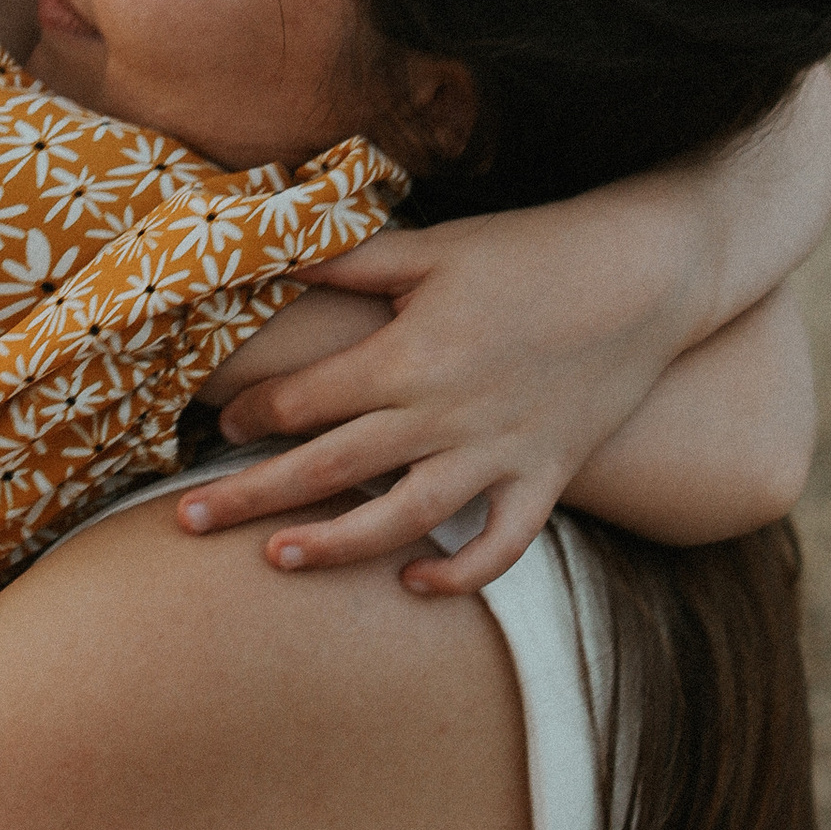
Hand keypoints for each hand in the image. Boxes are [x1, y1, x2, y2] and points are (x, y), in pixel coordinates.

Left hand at [172, 75, 830, 594]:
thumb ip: (350, 260)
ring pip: (401, 522)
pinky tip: (413, 583)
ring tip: (277, 560)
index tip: (221, 422)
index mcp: (408, 355)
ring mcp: (498, 455)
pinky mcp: (546, 478)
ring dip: (334, 547)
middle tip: (185, 524)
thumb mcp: (435, 246)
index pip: (305, 401)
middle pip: (328, 470)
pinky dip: (458, 573)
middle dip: (250, 498)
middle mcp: (445, 416)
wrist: (645, 274)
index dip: (253, 413)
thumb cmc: (531, 250)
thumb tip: (274, 255)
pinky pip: (499, 546)